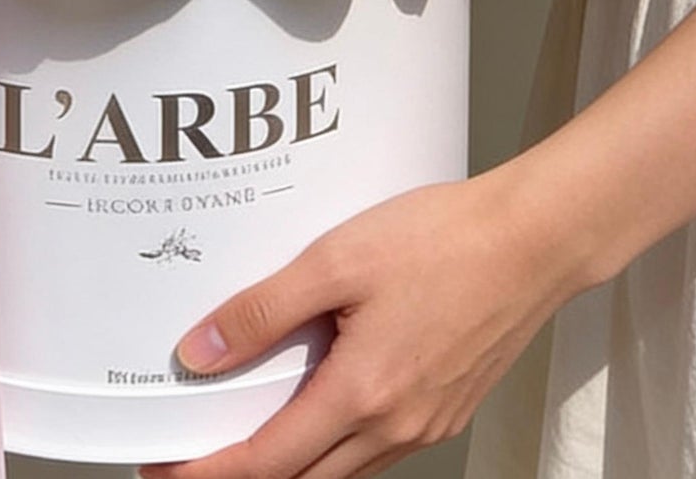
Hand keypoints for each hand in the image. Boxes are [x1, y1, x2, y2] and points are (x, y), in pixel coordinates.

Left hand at [140, 164, 574, 478]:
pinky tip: (319, 410)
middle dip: (242, 477)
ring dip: (291, 465)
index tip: (162, 471)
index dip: (207, 472)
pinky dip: (334, 446)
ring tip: (244, 436)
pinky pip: (376, 450)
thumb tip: (199, 352)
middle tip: (189, 462)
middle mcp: (395, 427)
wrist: (533, 240)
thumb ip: (263, 309)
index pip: (266, 462)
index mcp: (363, 395)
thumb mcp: (336, 260)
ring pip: (342, 471)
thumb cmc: (443, 240)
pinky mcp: (447, 409)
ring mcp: (426, 424)